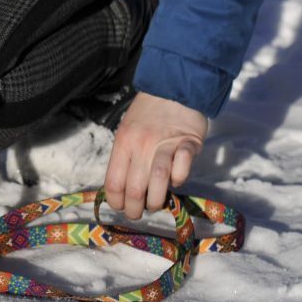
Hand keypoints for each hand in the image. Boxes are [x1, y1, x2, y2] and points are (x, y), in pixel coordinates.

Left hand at [104, 92, 207, 219]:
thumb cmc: (147, 114)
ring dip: (157, 200)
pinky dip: (179, 179)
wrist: (172, 88)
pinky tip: (176, 180)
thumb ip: (127, 157)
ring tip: (156, 204)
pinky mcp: (187, 143)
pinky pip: (182, 168)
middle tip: (139, 213)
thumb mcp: (127, 132)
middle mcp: (141, 145)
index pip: (113, 181)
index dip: (116, 201)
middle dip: (135, 208)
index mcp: (123, 143)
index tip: (121, 208)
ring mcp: (164, 144)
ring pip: (157, 181)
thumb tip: (125, 190)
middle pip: (134, 187)